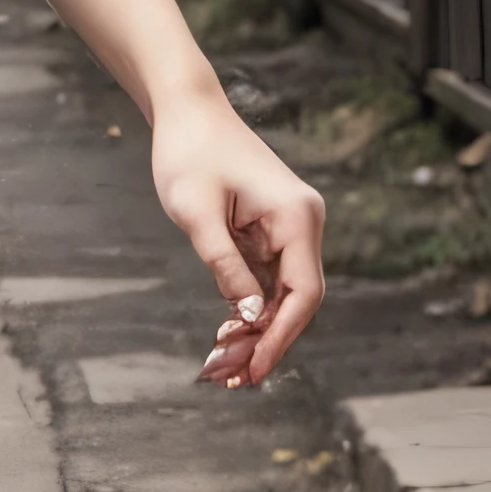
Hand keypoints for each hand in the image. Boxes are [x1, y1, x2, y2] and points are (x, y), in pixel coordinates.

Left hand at [148, 84, 327, 390]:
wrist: (187, 112)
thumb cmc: (188, 155)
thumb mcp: (197, 215)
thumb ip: (225, 267)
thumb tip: (249, 318)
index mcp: (297, 217)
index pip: (303, 293)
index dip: (281, 337)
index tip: (253, 370)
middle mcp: (303, 222)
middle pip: (298, 299)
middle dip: (269, 341)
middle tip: (232, 379)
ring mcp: (289, 226)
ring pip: (283, 292)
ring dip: (258, 329)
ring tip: (224, 366)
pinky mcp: (271, 229)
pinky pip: (269, 277)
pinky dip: (251, 306)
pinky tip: (227, 334)